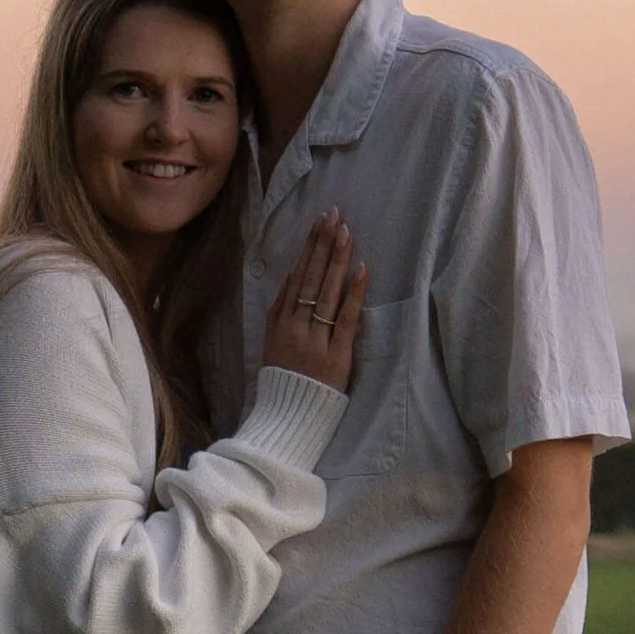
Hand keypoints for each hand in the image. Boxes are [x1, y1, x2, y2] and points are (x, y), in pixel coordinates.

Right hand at [261, 213, 366, 390]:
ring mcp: (315, 341)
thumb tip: (294, 276)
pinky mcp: (336, 357)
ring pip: (327, 293)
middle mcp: (295, 327)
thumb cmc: (284, 381)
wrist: (287, 419)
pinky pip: (346, 320)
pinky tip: (362, 269)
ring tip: (347, 231)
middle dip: (324, 244)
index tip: (320, 223)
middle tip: (335, 215)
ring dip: (338, 259)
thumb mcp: (272, 343)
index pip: (297, 276)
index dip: (309, 249)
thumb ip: (281, 311)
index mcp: (279, 322)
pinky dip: (354, 294)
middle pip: (311, 278)